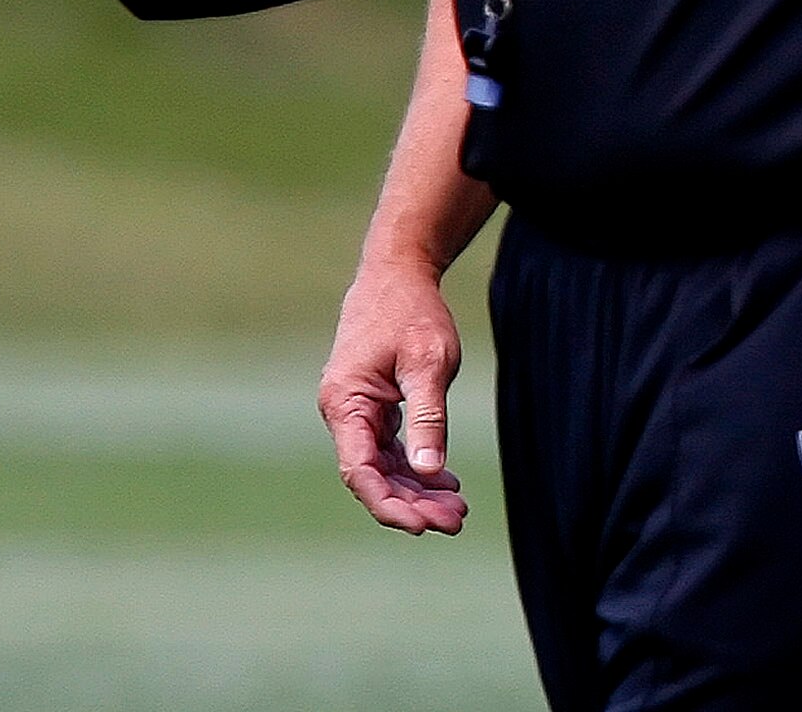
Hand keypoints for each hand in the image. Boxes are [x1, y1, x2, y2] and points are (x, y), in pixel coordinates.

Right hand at [319, 256, 469, 534]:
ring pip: (384, 467)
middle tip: (456, 521)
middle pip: (373, 476)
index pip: (360, 471)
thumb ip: (428, 416)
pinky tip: (446, 484)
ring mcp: (358, 413)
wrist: (398, 275)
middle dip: (412, 504)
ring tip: (457, 510)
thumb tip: (429, 472)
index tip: (423, 526)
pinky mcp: (374, 409)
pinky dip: (417, 468)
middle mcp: (344, 414)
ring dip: (417, 491)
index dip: (389, 504)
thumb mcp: (428, 361)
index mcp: (345, 404)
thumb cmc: (411, 312)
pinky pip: (391, 450)